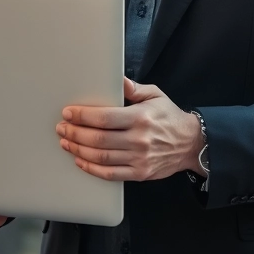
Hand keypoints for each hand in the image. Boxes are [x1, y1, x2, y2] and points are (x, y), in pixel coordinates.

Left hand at [56, 77, 204, 181]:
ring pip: (101, 157)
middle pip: (98, 138)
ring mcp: (139, 159)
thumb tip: (116, 79)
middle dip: (75, 132)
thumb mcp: (155, 95)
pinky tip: (80, 160)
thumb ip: (133, 89)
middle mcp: (139, 139)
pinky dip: (92, 168)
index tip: (68, 113)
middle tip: (62, 128)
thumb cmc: (170, 117)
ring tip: (66, 142)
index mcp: (141, 117)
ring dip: (79, 150)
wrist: (191, 143)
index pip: (104, 118)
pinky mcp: (139, 173)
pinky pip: (110, 174)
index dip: (82, 116)